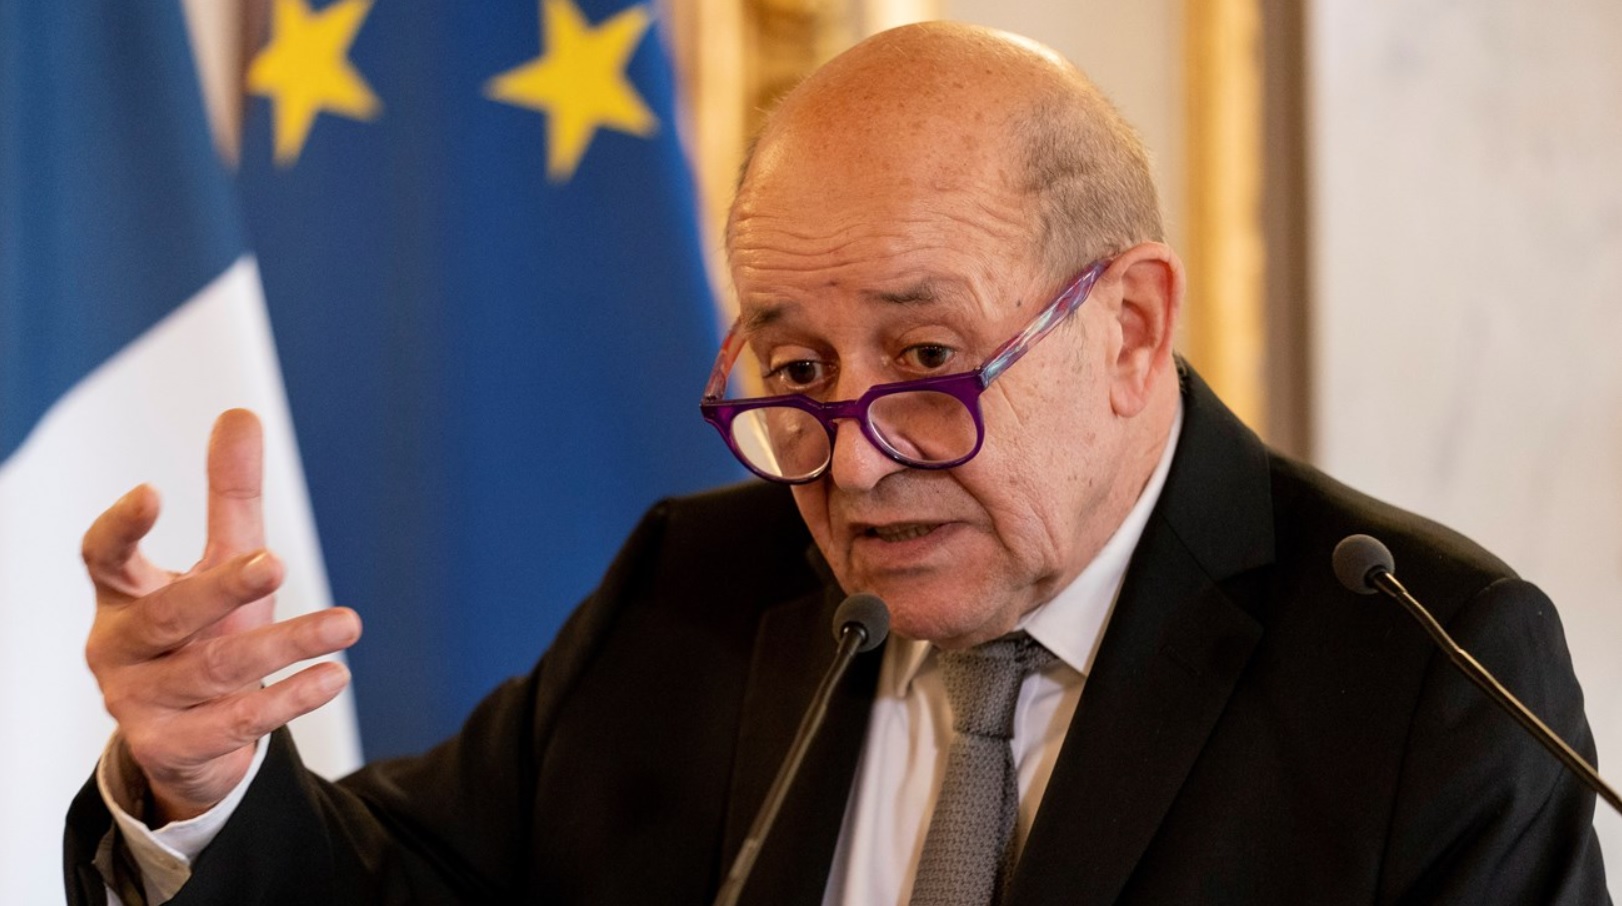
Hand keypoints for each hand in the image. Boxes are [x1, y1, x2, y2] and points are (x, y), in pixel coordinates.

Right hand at [82, 409, 361, 823]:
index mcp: (122, 597)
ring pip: (215, 669)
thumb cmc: (204, 632)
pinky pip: (237, 722)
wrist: (191, 741)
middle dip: (222, 589)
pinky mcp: (173, 749)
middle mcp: (120, 650)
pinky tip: (335, 675)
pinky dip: (290, 698)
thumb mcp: (220, 564)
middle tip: (276, 561)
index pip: (103, 558)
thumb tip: (241, 412)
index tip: (152, 491)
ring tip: (349, 624)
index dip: (121, 527)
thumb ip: (229, 497)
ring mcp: (140, 704)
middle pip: (166, 616)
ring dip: (286, 645)